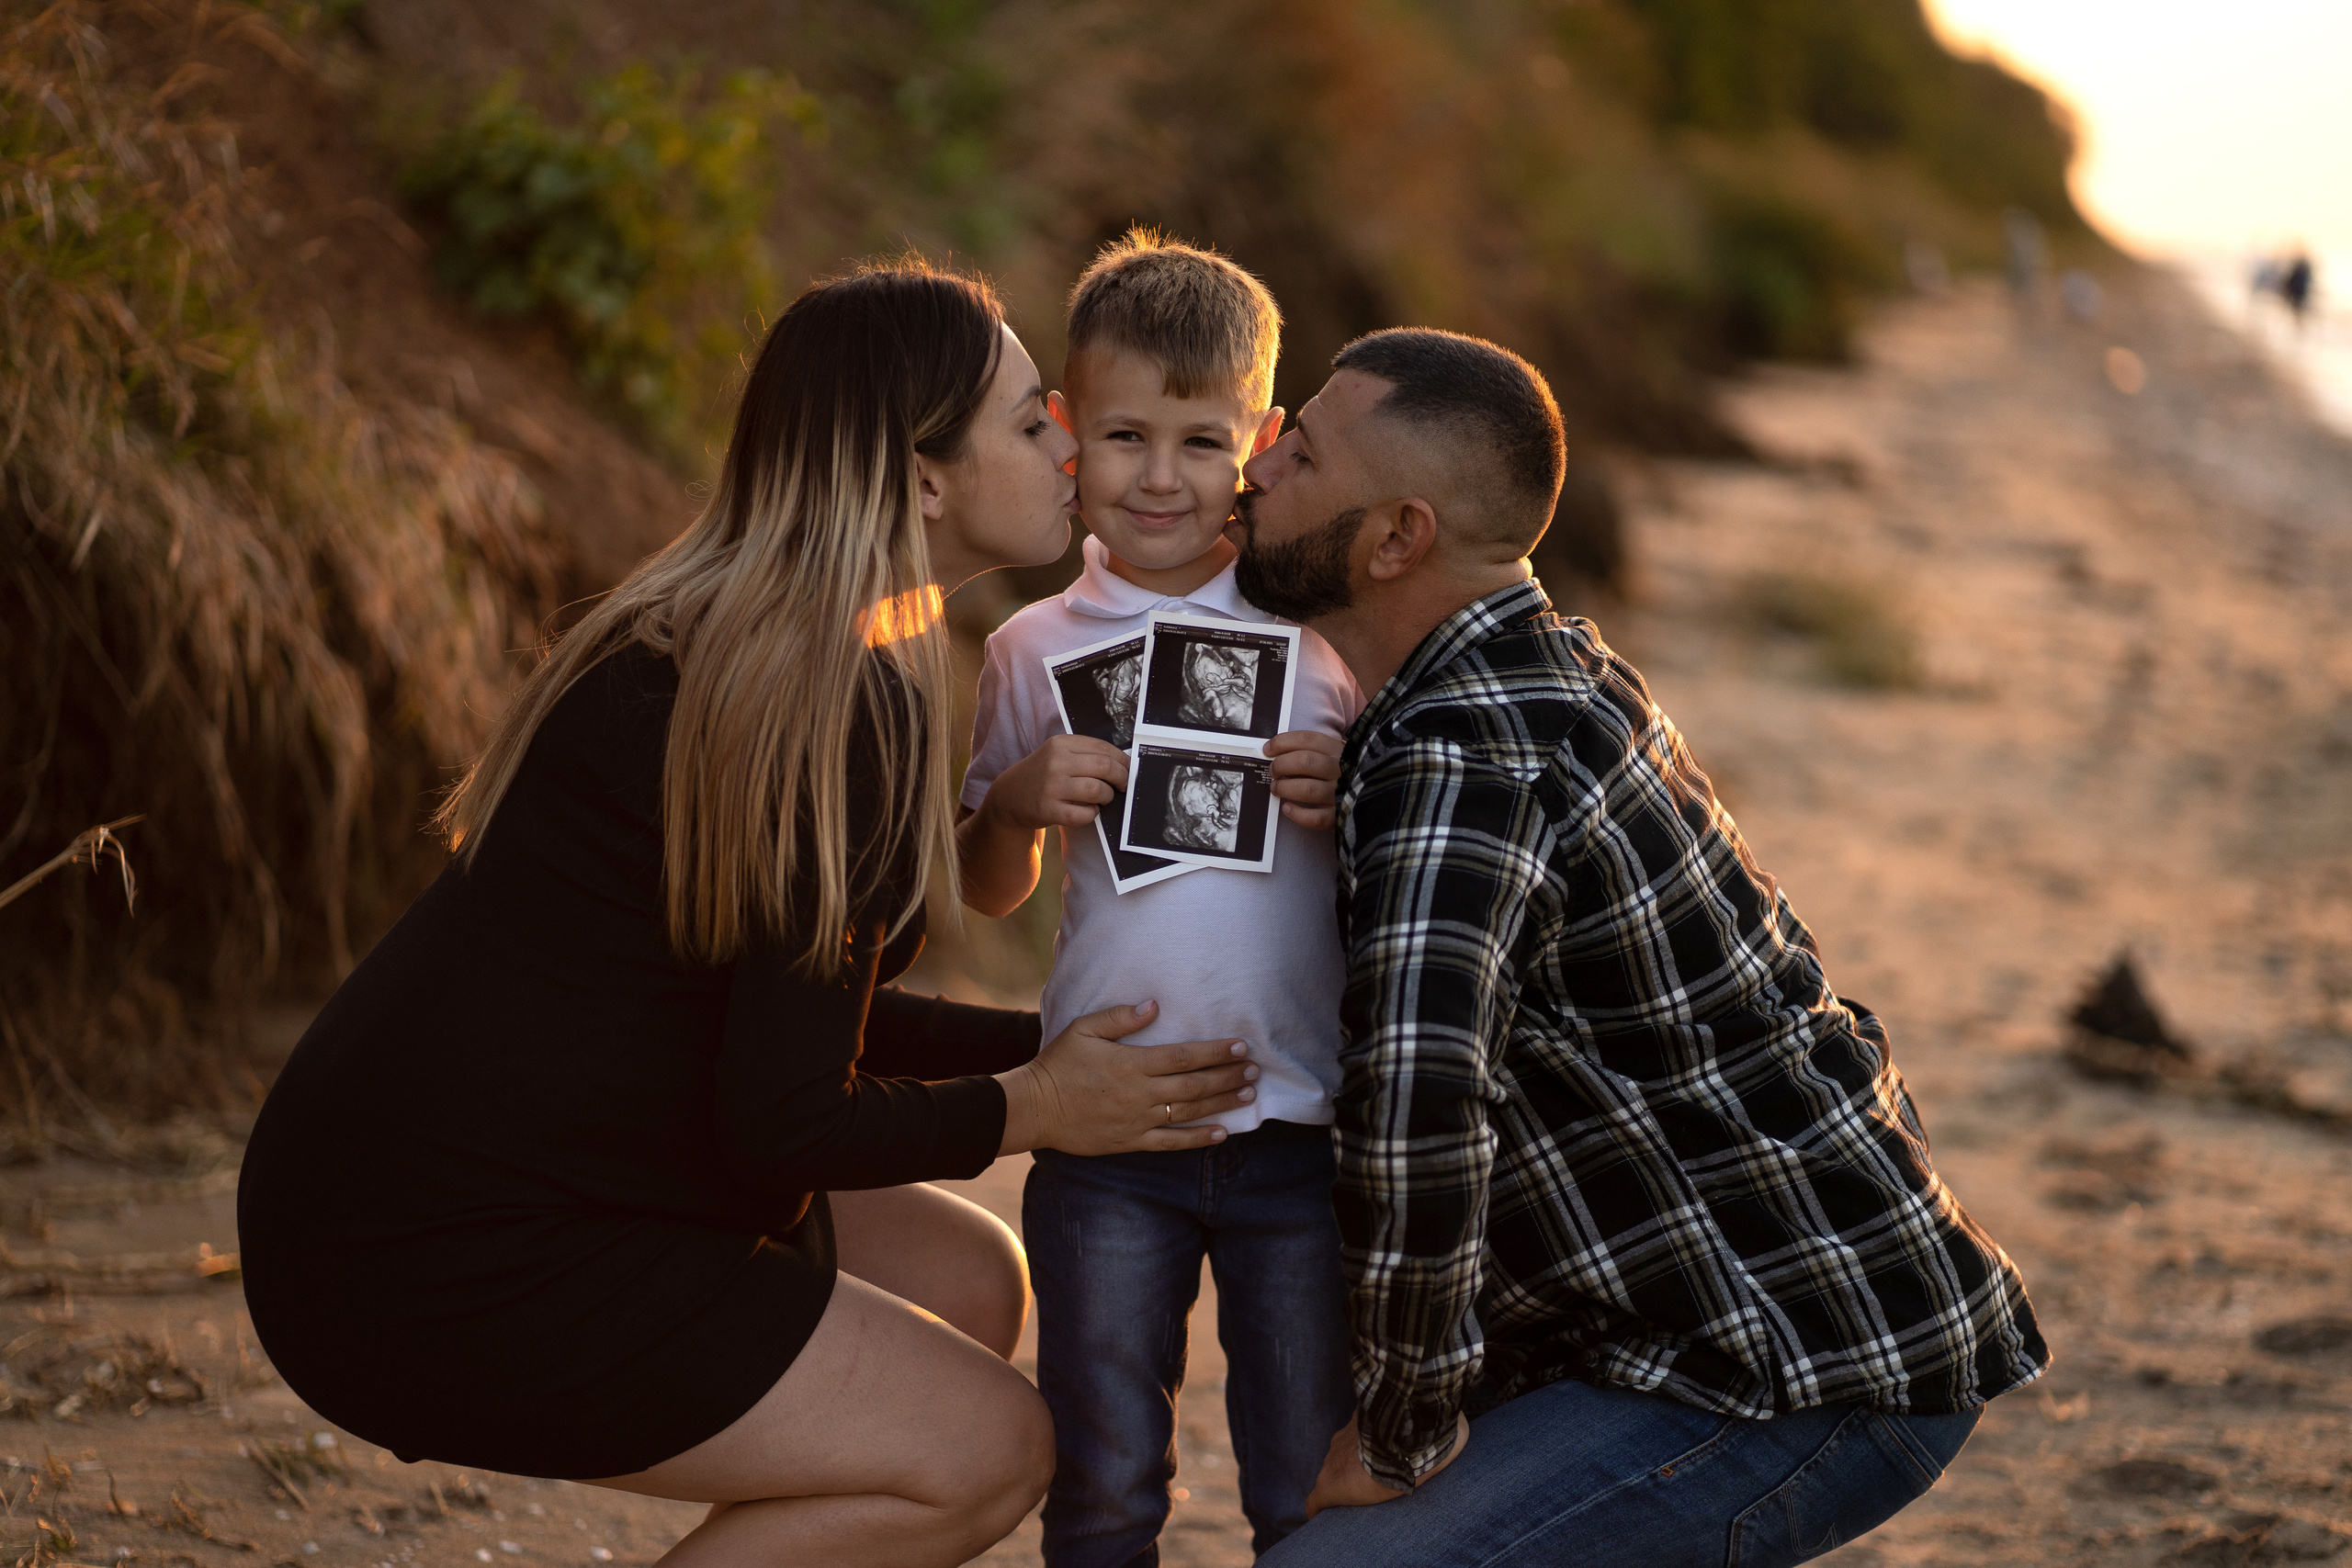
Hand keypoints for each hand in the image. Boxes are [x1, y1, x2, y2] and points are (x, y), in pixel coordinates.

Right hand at [983, 734, 1129, 830]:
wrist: (1008, 797)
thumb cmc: (1041, 775)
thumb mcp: (1056, 755)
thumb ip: (1084, 755)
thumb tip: (1123, 764)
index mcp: (1061, 743)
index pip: (1103, 748)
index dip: (1122, 760)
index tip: (1128, 769)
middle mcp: (1056, 762)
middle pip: (1105, 767)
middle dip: (1121, 778)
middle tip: (1123, 785)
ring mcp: (1051, 786)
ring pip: (1097, 790)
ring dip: (1107, 796)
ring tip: (1103, 798)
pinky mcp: (1049, 809)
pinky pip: (1084, 814)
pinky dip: (1092, 813)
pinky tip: (1088, 810)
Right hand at [995, 1001, 1257, 1155]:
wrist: (1034, 1108)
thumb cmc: (1058, 1064)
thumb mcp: (1083, 1029)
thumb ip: (1119, 1017)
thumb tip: (1153, 1005)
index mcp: (1131, 1064)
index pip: (1183, 1057)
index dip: (1215, 1052)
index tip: (1240, 1047)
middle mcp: (1140, 1093)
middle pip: (1194, 1085)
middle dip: (1227, 1076)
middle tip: (1254, 1071)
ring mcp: (1137, 1120)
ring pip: (1189, 1112)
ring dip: (1221, 1103)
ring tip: (1248, 1095)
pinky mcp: (1131, 1141)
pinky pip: (1171, 1142)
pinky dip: (1197, 1139)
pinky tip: (1221, 1134)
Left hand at [1265, 730, 1342, 828]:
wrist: (1377, 794)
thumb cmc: (1348, 772)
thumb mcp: (1338, 753)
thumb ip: (1315, 750)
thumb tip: (1276, 751)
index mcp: (1339, 750)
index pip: (1306, 739)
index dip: (1282, 743)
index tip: (1267, 750)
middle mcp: (1341, 769)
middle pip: (1304, 762)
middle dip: (1281, 765)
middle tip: (1273, 771)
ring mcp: (1342, 793)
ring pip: (1307, 789)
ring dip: (1285, 788)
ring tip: (1276, 788)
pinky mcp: (1340, 816)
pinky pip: (1316, 818)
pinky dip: (1298, 814)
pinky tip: (1288, 809)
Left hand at [1302, 1412, 1469, 1518]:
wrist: (1405, 1436)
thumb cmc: (1421, 1428)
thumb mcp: (1428, 1421)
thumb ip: (1433, 1425)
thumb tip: (1460, 1430)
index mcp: (1364, 1426)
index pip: (1357, 1443)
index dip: (1363, 1458)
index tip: (1371, 1467)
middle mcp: (1343, 1441)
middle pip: (1341, 1461)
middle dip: (1352, 1472)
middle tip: (1368, 1487)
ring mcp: (1333, 1462)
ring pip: (1331, 1478)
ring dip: (1343, 1489)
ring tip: (1356, 1505)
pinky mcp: (1330, 1486)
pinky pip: (1316, 1503)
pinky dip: (1320, 1510)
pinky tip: (1322, 1521)